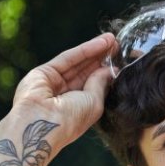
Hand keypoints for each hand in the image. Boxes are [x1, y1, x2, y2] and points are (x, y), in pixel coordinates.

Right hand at [10, 33, 117, 147]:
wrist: (42, 124)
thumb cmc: (71, 120)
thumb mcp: (94, 102)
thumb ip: (100, 83)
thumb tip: (109, 69)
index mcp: (78, 108)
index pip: (95, 85)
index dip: (107, 71)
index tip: (121, 59)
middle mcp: (65, 96)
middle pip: (87, 72)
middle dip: (102, 58)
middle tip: (119, 45)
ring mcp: (53, 83)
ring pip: (78, 63)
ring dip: (96, 51)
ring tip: (112, 40)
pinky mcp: (43, 72)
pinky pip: (68, 58)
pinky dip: (85, 49)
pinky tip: (101, 42)